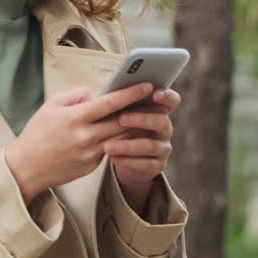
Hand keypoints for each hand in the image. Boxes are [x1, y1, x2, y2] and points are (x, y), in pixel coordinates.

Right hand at [4, 83, 152, 203]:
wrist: (26, 168)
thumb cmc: (37, 133)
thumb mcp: (51, 106)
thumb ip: (76, 96)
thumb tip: (95, 94)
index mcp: (75, 118)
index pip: (110, 103)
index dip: (131, 93)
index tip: (147, 85)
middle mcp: (86, 137)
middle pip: (123, 121)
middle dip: (141, 110)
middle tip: (156, 100)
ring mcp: (91, 153)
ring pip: (121, 137)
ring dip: (135, 126)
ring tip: (147, 114)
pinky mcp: (92, 166)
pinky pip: (110, 148)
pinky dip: (120, 139)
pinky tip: (127, 131)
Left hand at [104, 87, 181, 209]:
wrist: (123, 159)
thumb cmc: (119, 129)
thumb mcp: (118, 115)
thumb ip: (113, 103)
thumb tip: (86, 92)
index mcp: (158, 111)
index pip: (172, 101)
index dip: (167, 97)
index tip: (155, 94)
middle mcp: (165, 129)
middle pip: (161, 121)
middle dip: (142, 119)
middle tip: (121, 119)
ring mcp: (163, 148)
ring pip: (150, 145)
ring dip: (128, 145)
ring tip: (107, 146)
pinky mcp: (157, 166)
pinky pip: (145, 164)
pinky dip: (127, 161)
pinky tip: (112, 158)